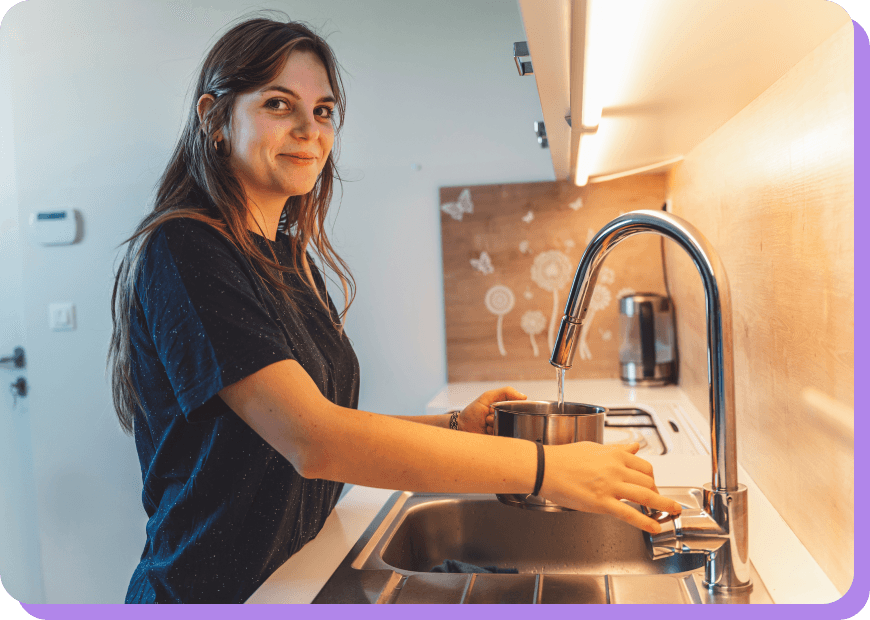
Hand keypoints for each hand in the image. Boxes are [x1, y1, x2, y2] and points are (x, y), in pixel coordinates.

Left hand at [458, 386, 526, 434]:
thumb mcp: (487, 397)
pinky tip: (486, 430)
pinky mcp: (500, 439)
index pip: (519, 405)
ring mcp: (503, 429)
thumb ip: (505, 392)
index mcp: (505, 407)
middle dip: (500, 415)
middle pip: (514, 417)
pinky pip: (504, 435)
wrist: (462, 427)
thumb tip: (524, 397)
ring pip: (508, 426)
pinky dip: (494, 431)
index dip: (513, 406)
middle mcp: (506, 418)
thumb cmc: (473, 412)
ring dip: (495, 424)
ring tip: (486, 423)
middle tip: (489, 415)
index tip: (499, 406)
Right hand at [540, 441, 682, 533]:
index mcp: (614, 454)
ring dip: (663, 505)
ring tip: (672, 512)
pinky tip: (654, 526)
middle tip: (659, 501)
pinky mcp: (601, 503)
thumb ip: (616, 448)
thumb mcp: (593, 447)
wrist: (544, 467)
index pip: (644, 466)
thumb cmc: (563, 457)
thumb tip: (633, 446)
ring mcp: (610, 486)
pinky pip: (629, 513)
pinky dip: (645, 521)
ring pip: (646, 496)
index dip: (652, 478)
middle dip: (657, 492)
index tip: (652, 484)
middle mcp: (616, 469)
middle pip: (648, 481)